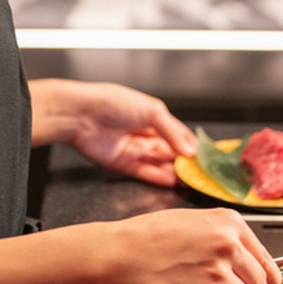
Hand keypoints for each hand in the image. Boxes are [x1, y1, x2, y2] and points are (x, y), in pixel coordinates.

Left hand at [29, 79, 197, 185]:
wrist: (79, 114)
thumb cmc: (111, 102)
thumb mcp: (152, 111)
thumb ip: (172, 132)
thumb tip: (191, 150)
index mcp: (151, 115)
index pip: (176, 133)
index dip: (189, 145)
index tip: (204, 156)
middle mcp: (142, 133)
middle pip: (168, 151)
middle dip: (183, 161)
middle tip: (199, 171)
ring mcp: (132, 149)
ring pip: (158, 163)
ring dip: (173, 171)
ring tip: (189, 179)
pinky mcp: (121, 164)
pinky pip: (143, 173)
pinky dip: (158, 177)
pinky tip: (172, 181)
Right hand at [99, 207, 282, 283]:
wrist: (119, 254)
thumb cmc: (147, 236)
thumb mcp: (193, 220)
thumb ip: (223, 236)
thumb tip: (246, 259)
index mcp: (229, 222)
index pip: (268, 259)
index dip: (265, 278)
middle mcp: (229, 244)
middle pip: (263, 283)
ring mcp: (218, 271)